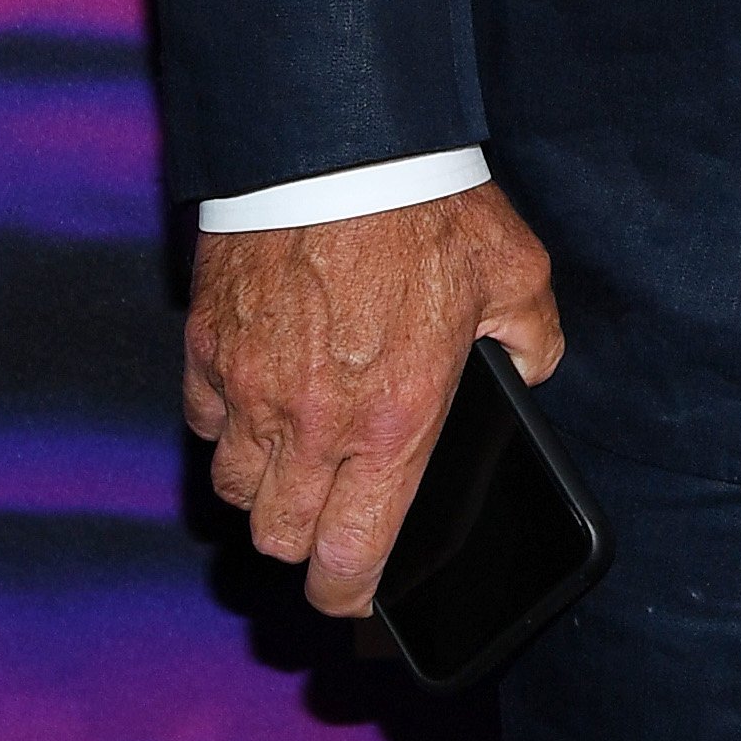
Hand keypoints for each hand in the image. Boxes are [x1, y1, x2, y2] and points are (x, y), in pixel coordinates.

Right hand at [184, 183, 561, 617]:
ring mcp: (251, 391)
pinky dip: (229, 427)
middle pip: (282, 541)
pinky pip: (206, 424)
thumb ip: (534, 340)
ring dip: (267, 491)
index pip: (352, 557)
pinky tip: (262, 400)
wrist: (337, 145)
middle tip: (333, 520)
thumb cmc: (428, 209)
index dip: (351, 595)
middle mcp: (315, 425)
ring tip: (300, 462)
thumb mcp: (517, 273)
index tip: (358, 595)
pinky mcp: (207, 352)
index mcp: (395, 422)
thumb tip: (529, 372)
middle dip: (308, 545)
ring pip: (236, 493)